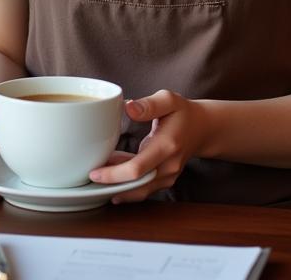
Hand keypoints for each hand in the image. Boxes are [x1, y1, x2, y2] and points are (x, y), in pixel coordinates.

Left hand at [88, 89, 209, 201]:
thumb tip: (127, 107)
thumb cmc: (182, 112)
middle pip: (136, 185)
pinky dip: (126, 185)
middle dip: (110, 184)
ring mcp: (168, 177)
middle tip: (88, 178)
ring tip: (97, 176)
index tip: (94, 172)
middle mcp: (168, 166)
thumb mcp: (168, 100)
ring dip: (117, 186)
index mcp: (167, 146)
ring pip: (139, 190)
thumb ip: (148, 104)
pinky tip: (111, 176)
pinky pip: (143, 188)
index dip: (114, 175)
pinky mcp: (164, 181)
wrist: (202, 128)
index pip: (138, 168)